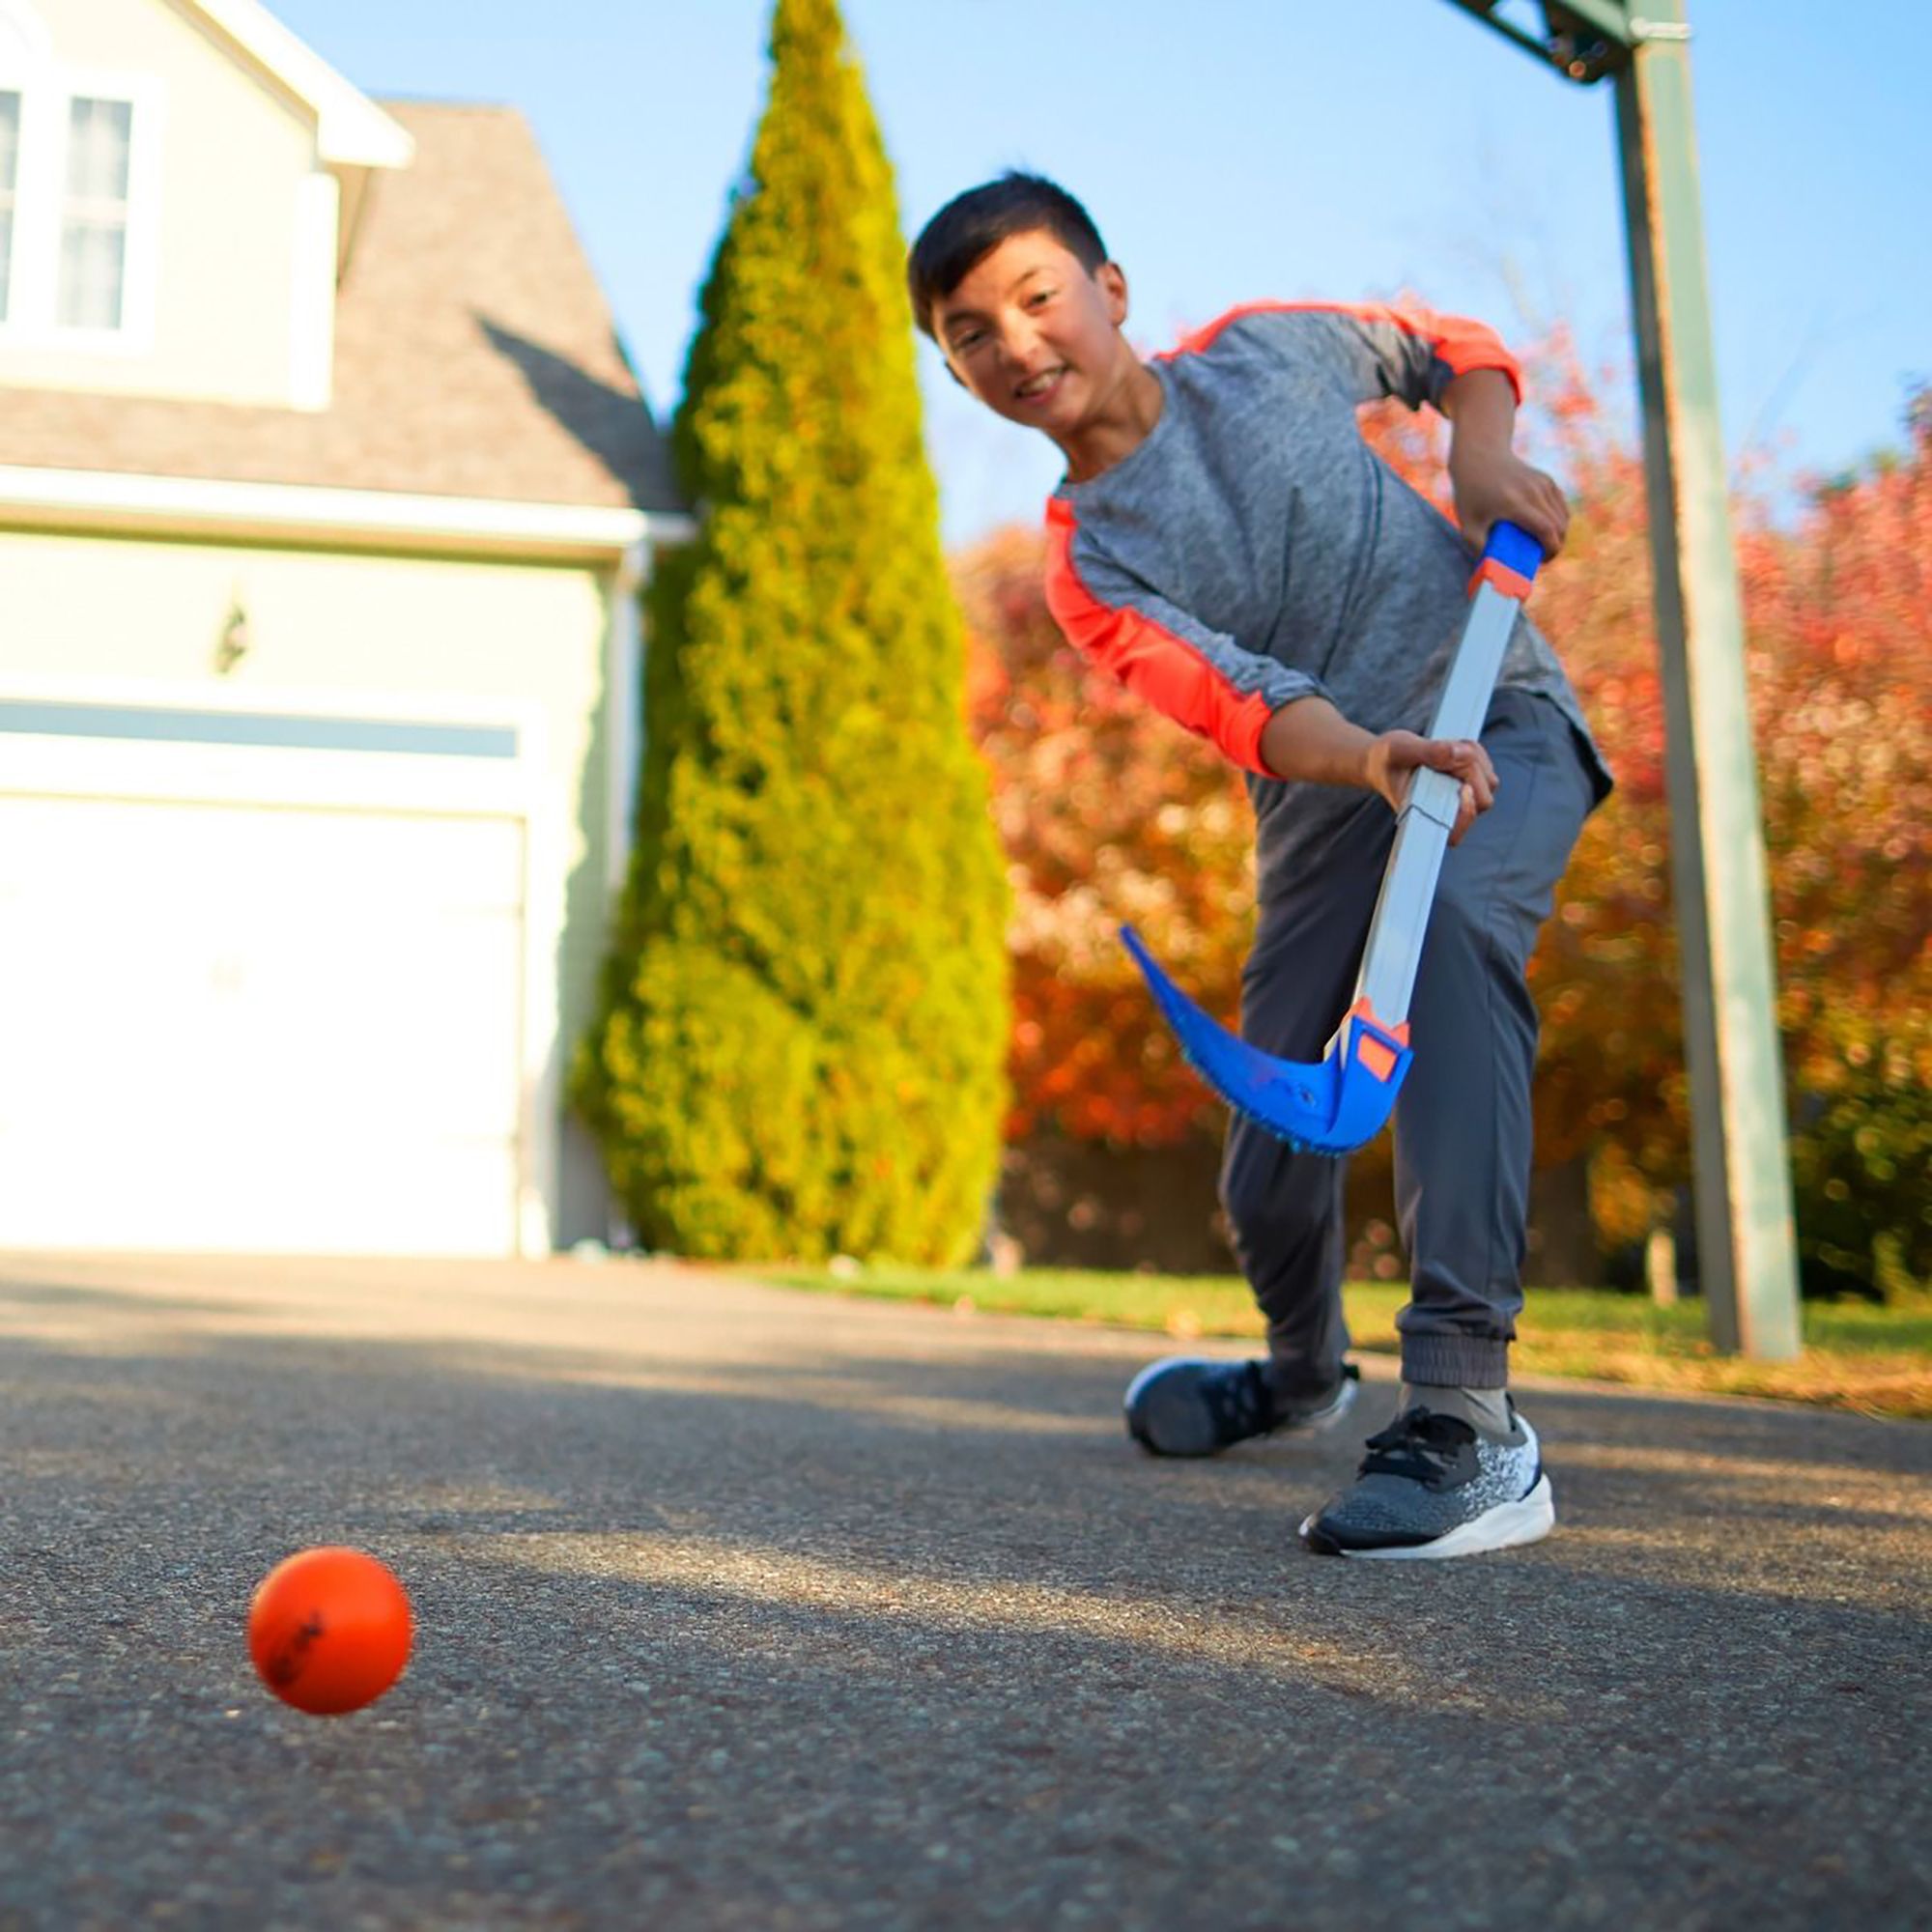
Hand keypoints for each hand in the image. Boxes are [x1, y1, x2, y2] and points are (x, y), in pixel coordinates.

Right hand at [1361, 731, 1497, 845]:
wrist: (1384, 759)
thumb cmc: (1387, 760)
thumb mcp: (1400, 749)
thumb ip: (1428, 752)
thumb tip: (1457, 753)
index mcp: (1424, 815)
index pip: (1454, 833)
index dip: (1466, 815)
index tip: (1465, 789)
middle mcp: (1445, 813)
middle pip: (1481, 801)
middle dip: (1471, 771)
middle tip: (1447, 752)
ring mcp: (1459, 801)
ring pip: (1488, 783)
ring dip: (1474, 759)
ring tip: (1446, 748)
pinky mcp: (1469, 786)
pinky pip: (1487, 770)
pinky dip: (1476, 754)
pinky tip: (1452, 748)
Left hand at [1448, 445, 1569, 559]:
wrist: (1480, 456)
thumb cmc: (1471, 494)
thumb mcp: (1468, 524)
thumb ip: (1479, 549)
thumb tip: (1494, 571)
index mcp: (1515, 504)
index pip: (1546, 530)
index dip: (1550, 550)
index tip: (1542, 561)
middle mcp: (1533, 492)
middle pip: (1559, 526)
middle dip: (1555, 545)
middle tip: (1541, 557)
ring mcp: (1543, 484)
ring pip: (1563, 516)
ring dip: (1558, 534)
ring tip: (1543, 545)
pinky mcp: (1547, 480)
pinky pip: (1560, 506)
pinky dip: (1558, 521)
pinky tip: (1547, 529)